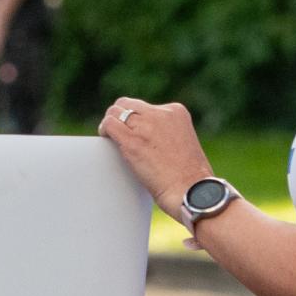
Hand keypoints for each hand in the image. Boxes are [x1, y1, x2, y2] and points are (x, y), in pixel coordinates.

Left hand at [99, 97, 212, 222]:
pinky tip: (107, 140)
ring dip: (110, 123)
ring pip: (114, 111)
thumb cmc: (188, 175)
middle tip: (117, 132)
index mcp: (176, 111)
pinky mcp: (132, 141)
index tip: (133, 131)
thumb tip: (143, 133)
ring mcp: (145, 126)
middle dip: (120, 117)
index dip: (135, 118)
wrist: (191, 190)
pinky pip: (109, 124)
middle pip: (127, 104)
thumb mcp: (182, 140)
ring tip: (110, 137)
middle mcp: (160, 114)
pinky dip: (104, 131)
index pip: (144, 106)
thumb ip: (165, 131)